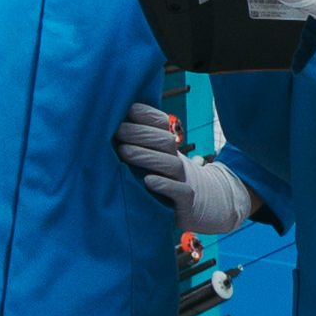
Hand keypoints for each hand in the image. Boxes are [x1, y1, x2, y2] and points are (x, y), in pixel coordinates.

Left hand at [117, 102, 258, 236]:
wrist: (203, 205)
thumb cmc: (164, 180)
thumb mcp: (154, 159)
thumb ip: (137, 143)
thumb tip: (111, 122)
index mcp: (167, 146)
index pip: (161, 124)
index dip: (147, 115)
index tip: (128, 110)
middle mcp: (176, 159)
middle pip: (164, 141)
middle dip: (140, 133)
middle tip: (118, 130)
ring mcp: (183, 180)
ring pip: (171, 164)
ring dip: (147, 156)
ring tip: (125, 151)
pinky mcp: (186, 202)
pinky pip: (180, 191)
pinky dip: (165, 185)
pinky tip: (148, 180)